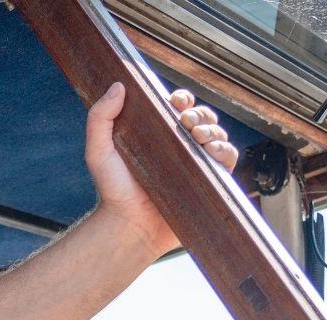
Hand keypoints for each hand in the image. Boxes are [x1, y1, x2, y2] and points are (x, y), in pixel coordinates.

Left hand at [85, 83, 238, 257]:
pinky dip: (225, 151)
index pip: (179, 108)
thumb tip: (118, 85)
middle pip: (203, 118)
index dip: (183, 99)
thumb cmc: (112, 191)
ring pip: (218, 136)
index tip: (176, 102)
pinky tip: (211, 152)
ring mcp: (196, 165)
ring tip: (197, 137)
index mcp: (158, 134)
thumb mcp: (99, 151)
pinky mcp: (209, 183)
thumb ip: (100, 118)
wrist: (128, 226)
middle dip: (200, 114)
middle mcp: (180, 147)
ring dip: (212, 130)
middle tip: (186, 122)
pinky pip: (227, 161)